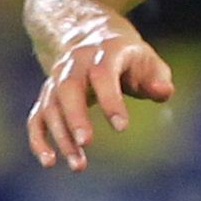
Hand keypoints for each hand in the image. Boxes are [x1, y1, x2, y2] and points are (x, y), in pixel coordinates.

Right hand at [26, 21, 174, 168]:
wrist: (89, 34)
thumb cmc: (127, 56)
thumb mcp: (148, 60)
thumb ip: (158, 79)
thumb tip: (162, 92)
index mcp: (103, 52)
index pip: (102, 75)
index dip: (110, 100)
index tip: (122, 127)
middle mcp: (74, 64)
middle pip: (67, 89)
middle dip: (75, 117)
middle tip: (86, 144)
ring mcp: (57, 79)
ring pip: (51, 106)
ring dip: (61, 136)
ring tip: (78, 165)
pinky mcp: (48, 95)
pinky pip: (37, 117)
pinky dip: (39, 139)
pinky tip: (49, 162)